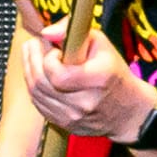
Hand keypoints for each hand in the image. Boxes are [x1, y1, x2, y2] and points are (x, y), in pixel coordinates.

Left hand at [21, 22, 153, 141]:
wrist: (127, 111)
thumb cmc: (112, 72)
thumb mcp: (101, 43)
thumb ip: (72, 31)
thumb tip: (46, 33)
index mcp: (98, 80)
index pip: (58, 75)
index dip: (48, 59)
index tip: (54, 50)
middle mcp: (84, 103)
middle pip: (42, 84)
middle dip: (31, 59)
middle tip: (33, 44)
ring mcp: (73, 117)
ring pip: (36, 94)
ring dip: (29, 71)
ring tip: (32, 55)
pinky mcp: (65, 125)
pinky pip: (39, 105)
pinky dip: (34, 88)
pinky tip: (37, 74)